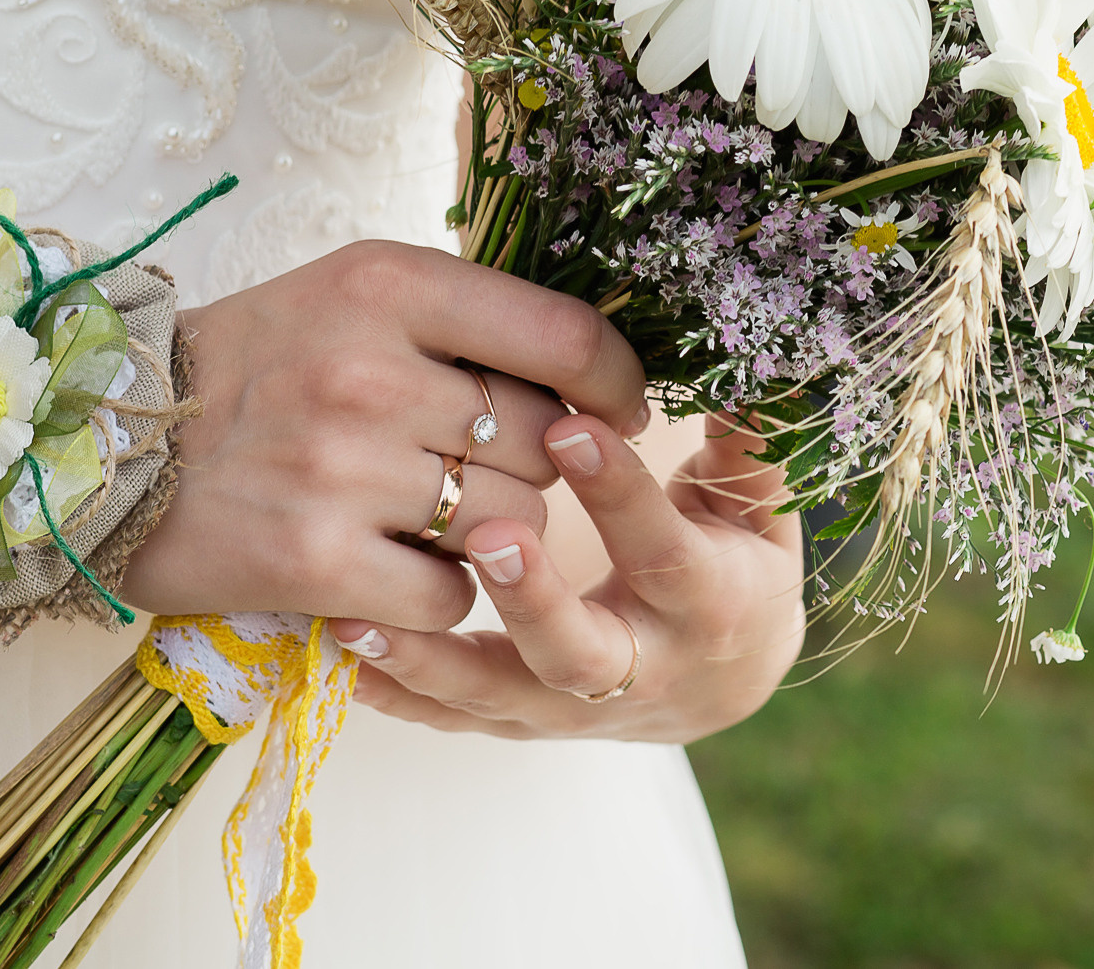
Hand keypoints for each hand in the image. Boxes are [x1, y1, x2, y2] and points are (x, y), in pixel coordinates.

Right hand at [119, 241, 646, 630]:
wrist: (112, 445)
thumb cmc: (258, 366)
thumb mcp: (353, 295)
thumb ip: (466, 316)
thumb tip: (598, 366)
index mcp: (387, 285)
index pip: (564, 335)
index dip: (618, 382)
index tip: (620, 409)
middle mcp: (368, 370)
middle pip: (546, 441)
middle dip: (531, 463)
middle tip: (471, 466)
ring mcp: (341, 469)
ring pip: (510, 524)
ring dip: (490, 536)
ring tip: (427, 516)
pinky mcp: (315, 560)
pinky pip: (450, 597)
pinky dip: (436, 595)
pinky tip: (389, 566)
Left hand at [329, 410, 802, 742]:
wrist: (727, 677)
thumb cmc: (736, 561)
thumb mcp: (757, 506)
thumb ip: (744, 444)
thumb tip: (748, 371)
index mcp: (706, 601)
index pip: (663, 548)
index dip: (621, 492)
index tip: (572, 427)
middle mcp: (639, 667)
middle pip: (577, 652)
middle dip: (531, 600)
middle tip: (486, 535)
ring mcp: (570, 706)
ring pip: (496, 695)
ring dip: (429, 660)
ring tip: (360, 616)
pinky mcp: (520, 721)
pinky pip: (449, 715)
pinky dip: (392, 688)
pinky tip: (336, 648)